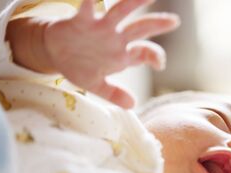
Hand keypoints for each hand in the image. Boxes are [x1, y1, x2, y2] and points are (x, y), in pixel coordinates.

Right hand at [44, 0, 179, 107]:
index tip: (161, 64)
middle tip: (175, 21)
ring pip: (120, 12)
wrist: (54, 53)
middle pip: (140, 29)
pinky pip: (88, 8)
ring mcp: (101, 28)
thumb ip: (114, 94)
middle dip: (157, 24)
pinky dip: (91, 1)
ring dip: (133, 2)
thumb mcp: (96, 85)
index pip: (145, 53)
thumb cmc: (79, 67)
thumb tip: (132, 105)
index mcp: (121, 55)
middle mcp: (115, 38)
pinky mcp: (83, 20)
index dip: (155, 56)